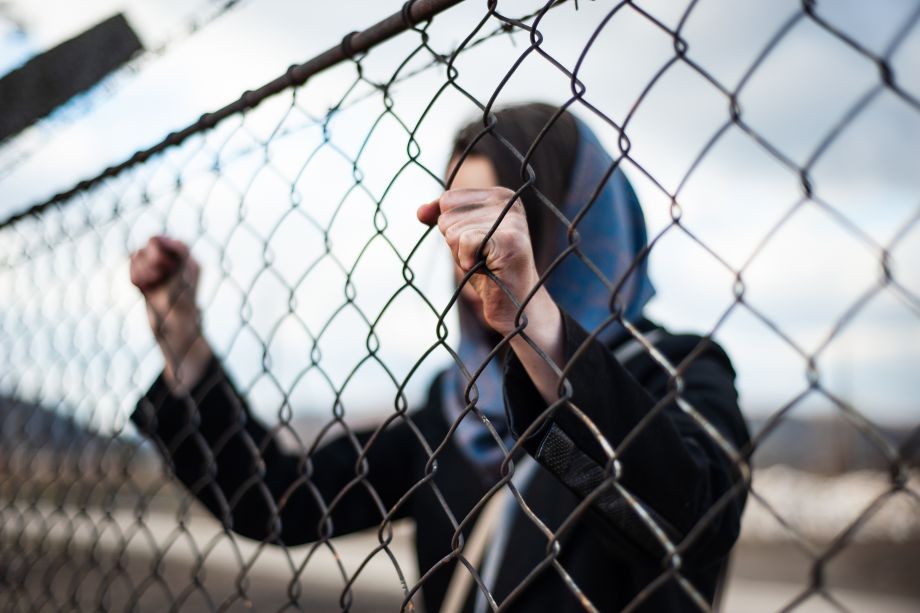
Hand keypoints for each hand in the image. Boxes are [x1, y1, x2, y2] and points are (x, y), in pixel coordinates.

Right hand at [130, 236, 210, 391]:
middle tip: (157, 278)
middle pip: (148, 245)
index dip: (157, 252)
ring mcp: (157, 271)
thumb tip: (155, 237)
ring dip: (142, 271)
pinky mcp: (146, 282)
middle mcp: (171, 262)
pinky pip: (132, 269)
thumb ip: (178, 248)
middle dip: (149, 262)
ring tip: (151, 285)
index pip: (160, 240)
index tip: (163, 267)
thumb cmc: (184, 302)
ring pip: (136, 255)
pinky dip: (135, 278)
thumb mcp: (186, 271)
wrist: (174, 329)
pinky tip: (144, 288)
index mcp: (185, 258)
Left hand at [418, 187, 563, 399]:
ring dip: (461, 255)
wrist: (515, 304)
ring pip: (452, 230)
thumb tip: (420, 212)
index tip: (476, 244)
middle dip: (455, 243)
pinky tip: (486, 268)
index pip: (448, 200)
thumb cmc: (488, 269)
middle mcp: (509, 200)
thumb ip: (441, 217)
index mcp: (499, 194)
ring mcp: (511, 220)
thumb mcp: (461, 237)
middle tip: (481, 257)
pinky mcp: (510, 240)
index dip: (451, 228)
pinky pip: (465, 241)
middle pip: (448, 215)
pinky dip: (466, 261)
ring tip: (485, 263)